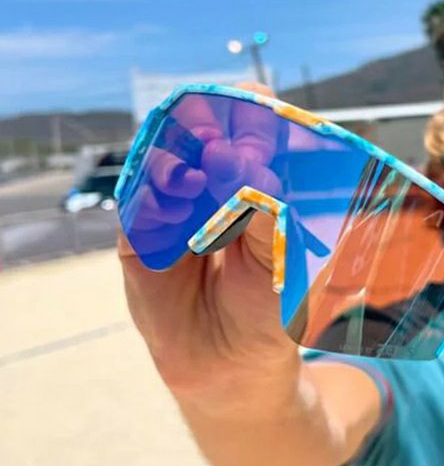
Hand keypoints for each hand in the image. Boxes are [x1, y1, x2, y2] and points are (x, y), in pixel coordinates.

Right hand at [118, 82, 299, 411]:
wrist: (229, 361)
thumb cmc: (266, 305)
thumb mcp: (282, 262)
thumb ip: (269, 218)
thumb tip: (247, 170)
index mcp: (253, 184)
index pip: (250, 129)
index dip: (252, 112)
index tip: (256, 104)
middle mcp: (211, 186)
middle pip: (200, 132)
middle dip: (208, 124)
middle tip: (219, 134)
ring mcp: (173, 207)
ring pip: (164, 159)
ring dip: (178, 155)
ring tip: (199, 170)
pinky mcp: (141, 235)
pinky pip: (138, 202)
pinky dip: (154, 195)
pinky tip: (175, 202)